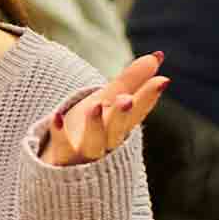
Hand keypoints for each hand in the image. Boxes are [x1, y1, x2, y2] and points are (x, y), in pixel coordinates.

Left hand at [41, 52, 168, 166]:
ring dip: (96, 126)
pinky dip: (60, 134)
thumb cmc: (83, 130)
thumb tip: (158, 55)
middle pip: (118, 130)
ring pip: (94, 143)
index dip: (149, 98)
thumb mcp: (106, 101)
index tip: (163, 80)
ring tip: (96, 106)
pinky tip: (56, 116)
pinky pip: (62, 148)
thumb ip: (131, 81)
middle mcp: (106, 143)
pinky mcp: (62, 160)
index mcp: (119, 127)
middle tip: (127, 98)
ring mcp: (84, 155)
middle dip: (124, 114)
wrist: (56, 164)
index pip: (137, 113)